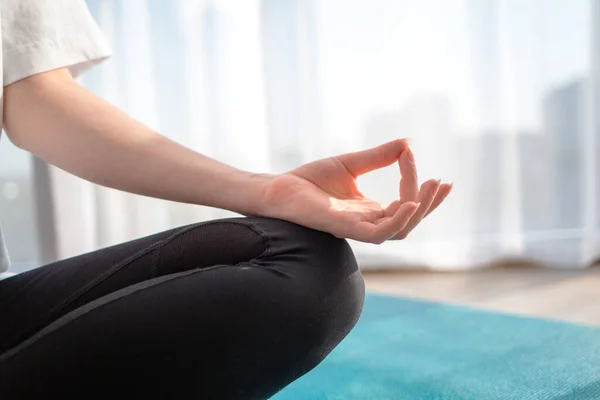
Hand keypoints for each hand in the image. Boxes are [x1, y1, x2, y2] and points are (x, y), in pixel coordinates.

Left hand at [260, 139, 451, 243]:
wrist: (279, 188)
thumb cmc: (310, 180)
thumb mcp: (351, 164)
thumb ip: (379, 156)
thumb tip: (407, 143)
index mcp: (371, 210)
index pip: (406, 204)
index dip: (419, 186)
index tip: (413, 155)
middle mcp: (368, 222)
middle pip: (410, 221)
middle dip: (430, 203)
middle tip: (443, 183)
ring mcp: (358, 227)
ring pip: (400, 229)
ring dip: (420, 210)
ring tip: (432, 186)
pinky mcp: (344, 228)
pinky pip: (378, 233)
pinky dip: (397, 221)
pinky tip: (410, 203)